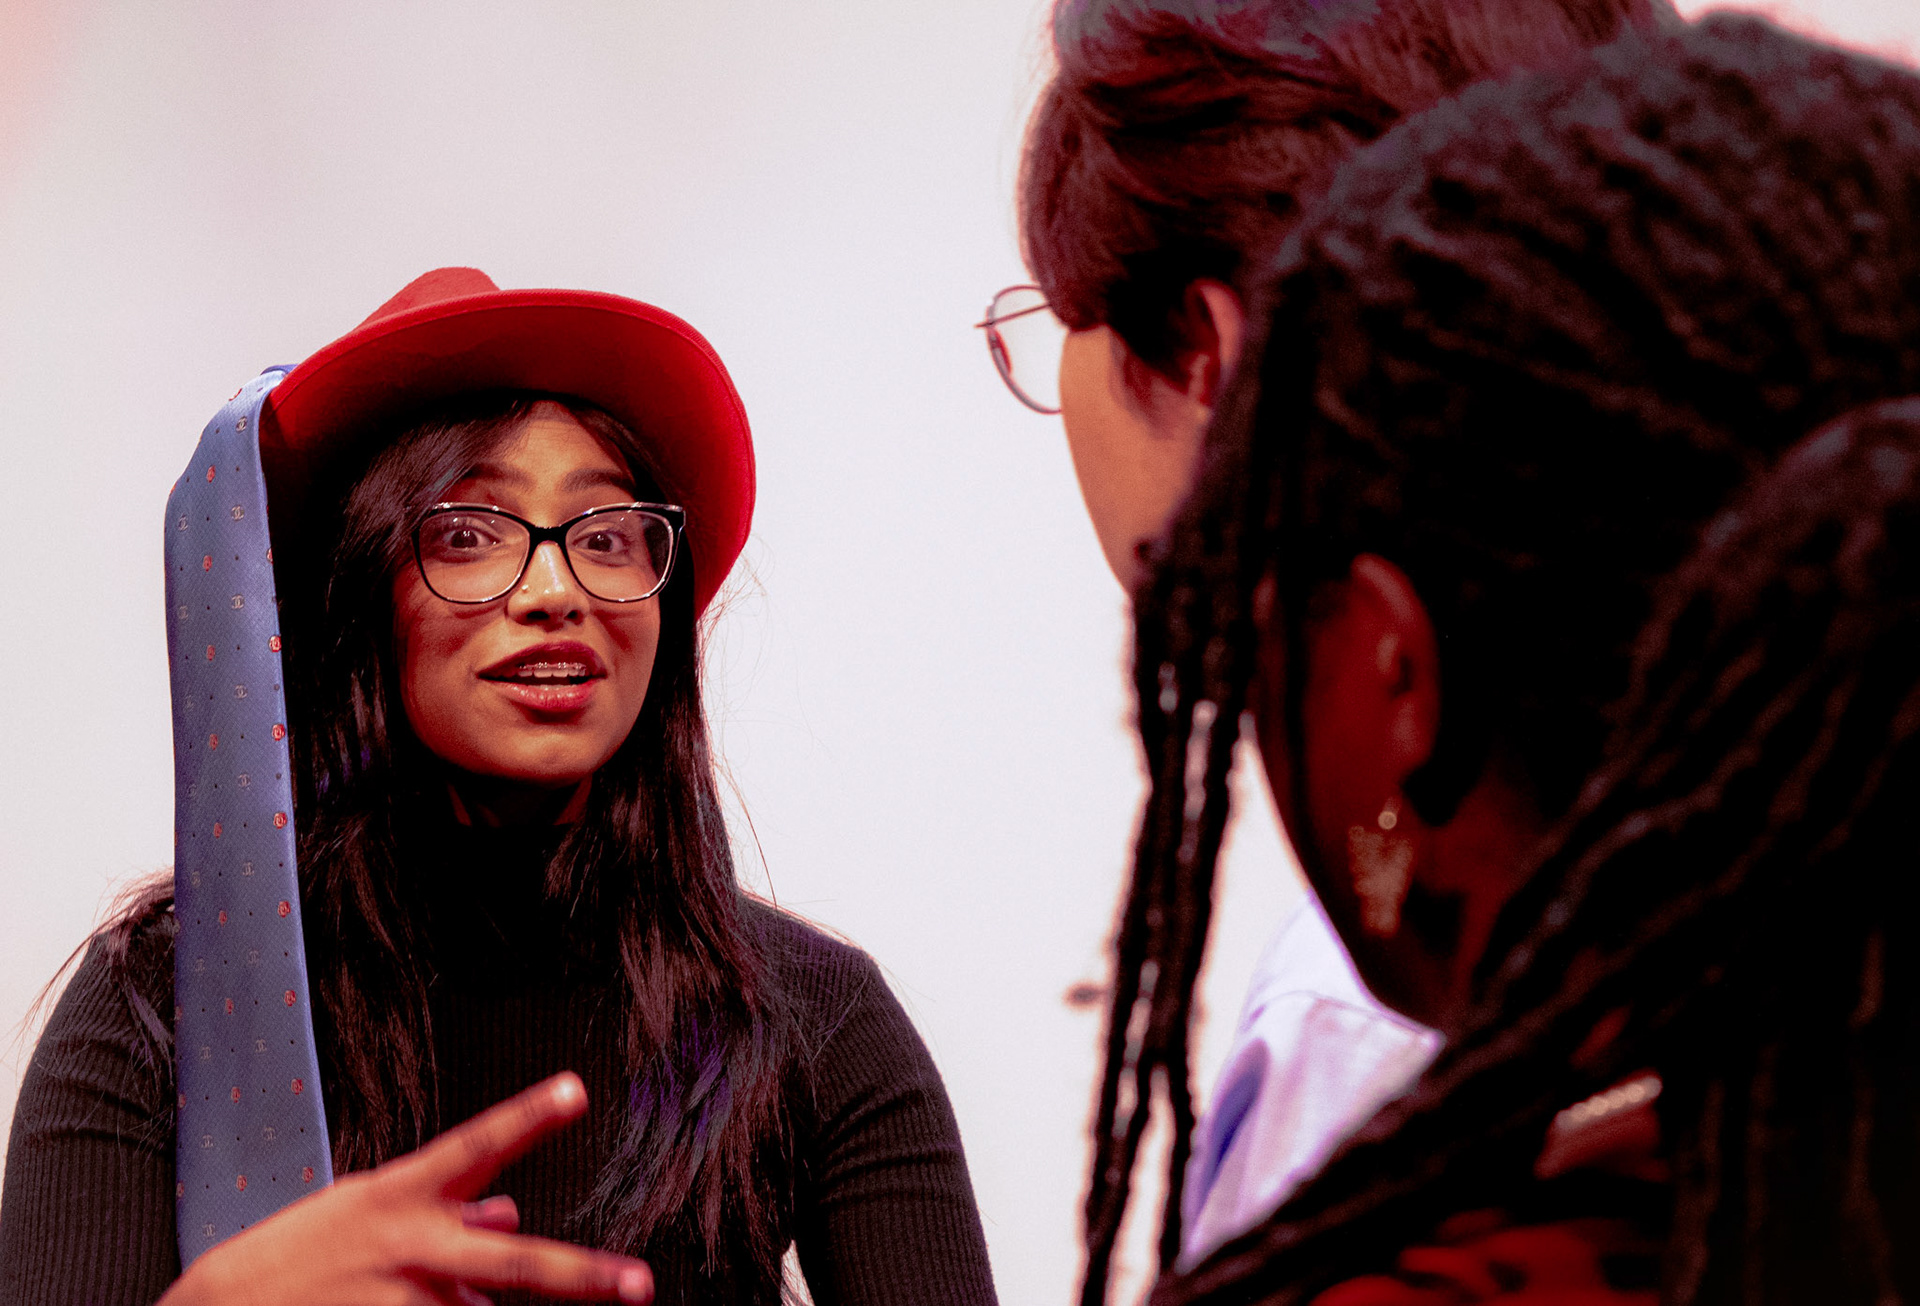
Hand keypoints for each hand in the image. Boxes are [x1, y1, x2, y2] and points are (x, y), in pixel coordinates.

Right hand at [161, 1073, 651, 1305]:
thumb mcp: (365, 1208)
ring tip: (390, 1296)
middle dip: (586, 1279)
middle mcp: (413, 1248)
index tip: (575, 1089)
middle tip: (640, 1285)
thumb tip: (510, 1212)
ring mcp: (403, 1303)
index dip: (529, 1115)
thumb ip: (444, 1207)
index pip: (478, 1144)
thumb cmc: (301, 1254)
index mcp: (404, 1194)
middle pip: (517, 1265)